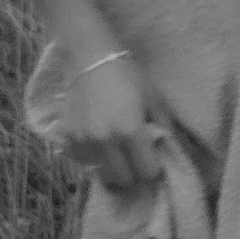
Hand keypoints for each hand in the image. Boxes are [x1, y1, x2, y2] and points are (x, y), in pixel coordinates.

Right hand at [55, 44, 162, 190]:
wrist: (90, 58)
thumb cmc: (128, 76)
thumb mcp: (155, 98)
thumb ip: (165, 127)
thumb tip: (170, 151)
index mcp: (131, 131)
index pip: (148, 172)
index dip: (155, 171)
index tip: (155, 162)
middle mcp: (107, 141)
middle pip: (125, 180)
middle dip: (135, 175)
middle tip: (137, 161)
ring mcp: (85, 141)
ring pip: (103, 175)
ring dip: (114, 170)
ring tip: (118, 155)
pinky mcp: (69, 137)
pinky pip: (85, 162)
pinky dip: (95, 159)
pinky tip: (100, 145)